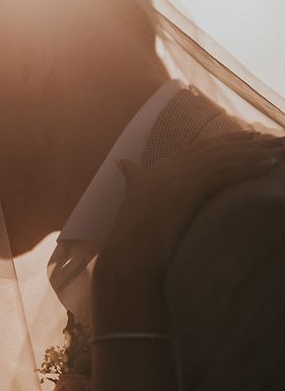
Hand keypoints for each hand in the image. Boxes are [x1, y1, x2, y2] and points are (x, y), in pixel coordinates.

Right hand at [95, 131, 283, 290]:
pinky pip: (224, 173)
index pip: (199, 148)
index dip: (225, 141)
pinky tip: (267, 167)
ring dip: (253, 154)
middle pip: (214, 149)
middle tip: (269, 139)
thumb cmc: (132, 235)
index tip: (247, 137)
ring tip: (277, 152)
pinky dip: (248, 167)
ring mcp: (177, 176)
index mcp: (159, 168)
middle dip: (244, 143)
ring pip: (223, 158)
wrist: (128, 253)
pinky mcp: (187, 189)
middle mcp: (168, 167)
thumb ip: (132, 177)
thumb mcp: (132, 198)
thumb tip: (122, 162)